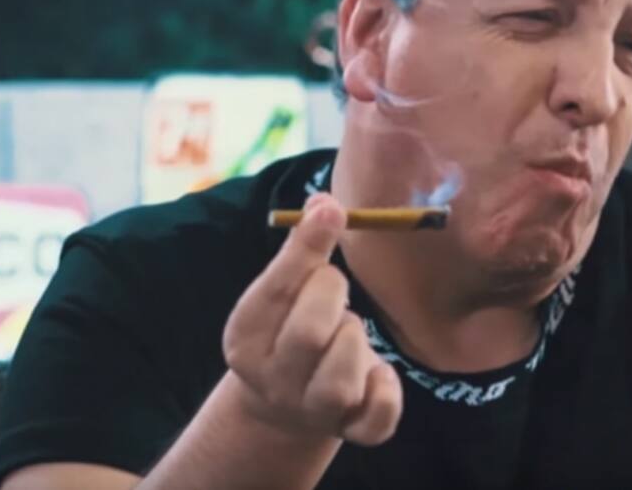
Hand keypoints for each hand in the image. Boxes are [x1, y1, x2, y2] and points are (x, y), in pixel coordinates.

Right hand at [222, 192, 402, 445]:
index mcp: (245, 338)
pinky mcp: (354, 432)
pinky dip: (386, 391)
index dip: (308, 246)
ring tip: (349, 334)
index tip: (333, 209)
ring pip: (341, 380)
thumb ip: (302, 251)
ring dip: (356, 345)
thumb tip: (326, 200)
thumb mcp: (282, 293)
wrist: (283, 406)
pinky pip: (377, 418)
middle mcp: (273, 380)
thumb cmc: (289, 328)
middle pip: (309, 334)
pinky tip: (379, 371)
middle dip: (333, 297)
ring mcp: (312, 412)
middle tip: (336, 293)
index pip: (277, 289)